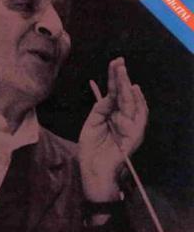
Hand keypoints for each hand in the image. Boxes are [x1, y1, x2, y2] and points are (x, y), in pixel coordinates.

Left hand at [79, 57, 147, 201]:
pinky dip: (137, 104)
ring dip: (127, 86)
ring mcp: (130, 127)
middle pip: (124, 95)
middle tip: (119, 62)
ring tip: (122, 72)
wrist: (92, 169)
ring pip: (132, 103)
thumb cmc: (91, 149)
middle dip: (122, 77)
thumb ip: (102, 108)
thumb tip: (111, 93)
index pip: (115, 93)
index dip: (114, 78)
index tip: (114, 62)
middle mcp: (124, 119)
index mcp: (113, 115)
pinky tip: (133, 91)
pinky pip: (139, 117)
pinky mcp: (134, 136)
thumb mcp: (92, 123)